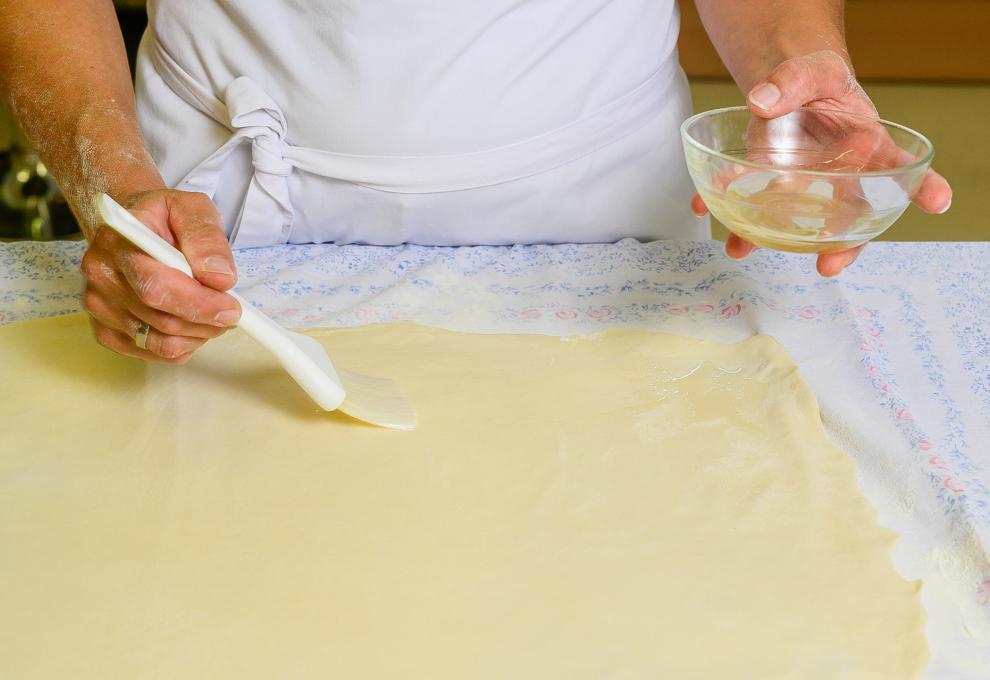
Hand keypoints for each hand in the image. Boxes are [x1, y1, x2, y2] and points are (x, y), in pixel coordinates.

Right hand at [81, 189, 240, 362]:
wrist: (132, 228)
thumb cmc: (163, 218)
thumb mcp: (191, 209)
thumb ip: (206, 238)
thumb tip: (219, 277)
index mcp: (119, 241)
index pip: (156, 286)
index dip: (198, 304)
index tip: (231, 308)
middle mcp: (102, 276)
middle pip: (161, 319)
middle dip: (206, 321)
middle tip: (231, 311)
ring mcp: (99, 306)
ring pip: (160, 343)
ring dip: (197, 335)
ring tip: (211, 314)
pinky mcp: (106, 330)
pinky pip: (152, 353)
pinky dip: (181, 345)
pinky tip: (190, 324)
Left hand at [692, 50, 952, 276]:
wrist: (784, 86)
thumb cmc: (815, 81)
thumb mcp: (811, 70)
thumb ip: (793, 81)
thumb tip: (761, 100)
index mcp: (866, 145)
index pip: (900, 169)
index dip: (924, 188)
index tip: (939, 201)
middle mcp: (837, 176)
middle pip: (849, 217)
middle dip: (842, 246)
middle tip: (829, 266)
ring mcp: (800, 187)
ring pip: (793, 222)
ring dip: (768, 239)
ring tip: (743, 248)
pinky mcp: (766, 186)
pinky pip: (745, 202)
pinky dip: (722, 206)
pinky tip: (702, 205)